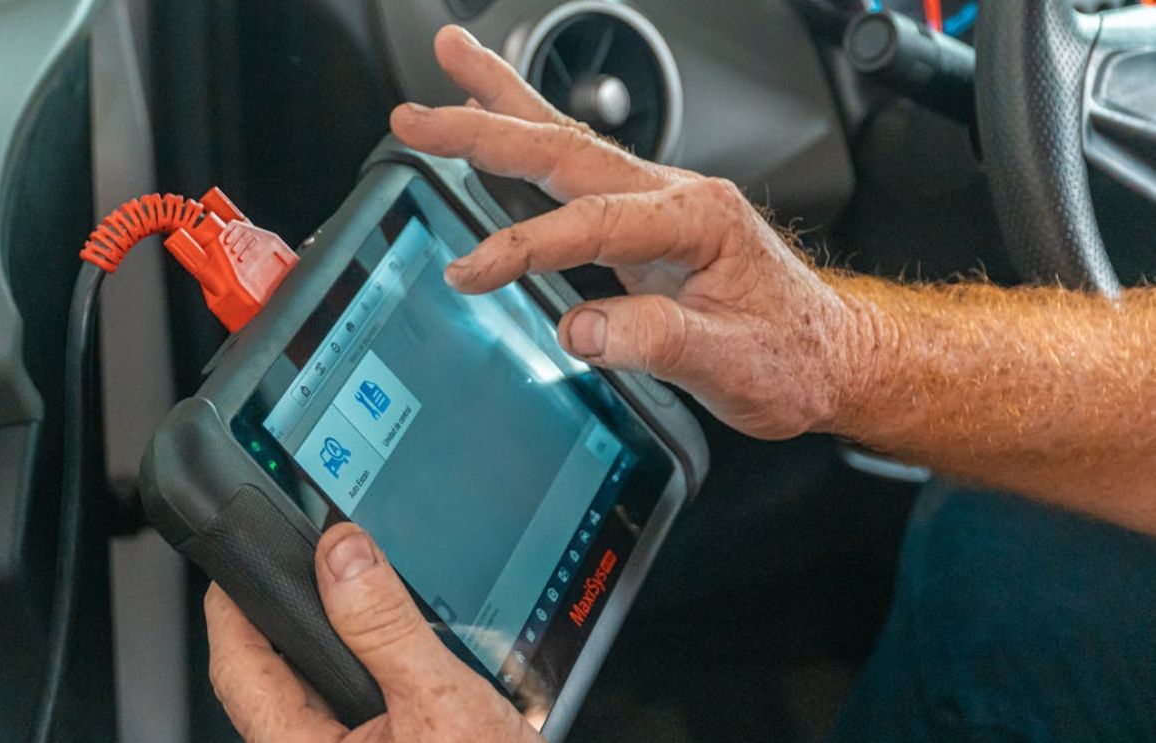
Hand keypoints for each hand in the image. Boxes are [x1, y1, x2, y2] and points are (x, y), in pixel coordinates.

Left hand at [205, 523, 543, 742]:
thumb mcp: (439, 701)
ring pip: (317, 694)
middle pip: (274, 678)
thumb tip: (342, 557)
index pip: (238, 668)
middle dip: (292, 617)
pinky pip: (354, 711)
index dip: (231, 605)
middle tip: (315, 564)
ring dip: (338, 644)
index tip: (239, 558)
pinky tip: (400, 656)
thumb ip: (385, 627)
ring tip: (364, 600)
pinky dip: (370, 671)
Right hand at [390, 26, 868, 439]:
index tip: (474, 269)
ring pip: (570, 143)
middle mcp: (674, 195)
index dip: (526, 245)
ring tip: (453, 63)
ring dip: (505, 105)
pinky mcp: (647, 223)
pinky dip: (532, 141)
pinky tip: (505, 127)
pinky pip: (580, 173)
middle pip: (565, 148)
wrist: (833, 353)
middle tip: (417, 115)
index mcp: (696, 219)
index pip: (591, 223)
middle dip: (486, 126)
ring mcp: (658, 203)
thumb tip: (580, 329)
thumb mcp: (730, 362)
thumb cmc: (793, 353)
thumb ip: (655, 339)